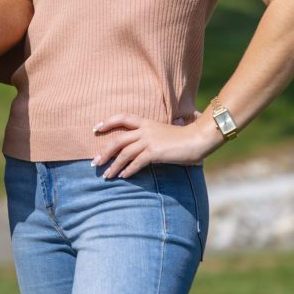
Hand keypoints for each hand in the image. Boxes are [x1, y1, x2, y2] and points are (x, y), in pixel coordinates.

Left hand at [91, 113, 222, 178]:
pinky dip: (128, 170)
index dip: (107, 122)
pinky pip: (137, 162)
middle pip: (118, 140)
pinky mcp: (155, 152)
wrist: (199, 138)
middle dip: (104, 152)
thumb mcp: (164, 134)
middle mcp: (145, 130)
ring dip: (114, 166)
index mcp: (146, 122)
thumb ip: (152, 138)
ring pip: (124, 153)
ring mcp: (149, 140)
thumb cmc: (185, 138)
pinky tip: (123, 176)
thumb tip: (142, 151)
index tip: (95, 128)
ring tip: (107, 176)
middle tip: (94, 163)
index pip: (122, 117)